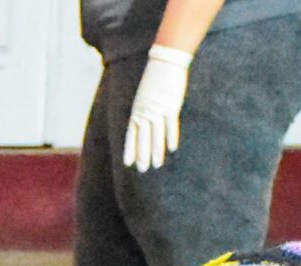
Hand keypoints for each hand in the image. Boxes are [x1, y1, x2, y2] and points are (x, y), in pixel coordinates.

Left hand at [121, 45, 190, 172]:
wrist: (165, 61)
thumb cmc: (155, 77)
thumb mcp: (145, 95)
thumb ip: (144, 108)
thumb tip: (144, 119)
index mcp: (137, 110)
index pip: (132, 134)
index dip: (130, 148)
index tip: (128, 163)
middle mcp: (146, 112)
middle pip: (143, 137)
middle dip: (142, 154)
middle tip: (142, 169)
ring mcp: (158, 109)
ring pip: (156, 134)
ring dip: (157, 151)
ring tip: (156, 165)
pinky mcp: (171, 105)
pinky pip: (171, 124)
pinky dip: (171, 136)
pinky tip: (172, 149)